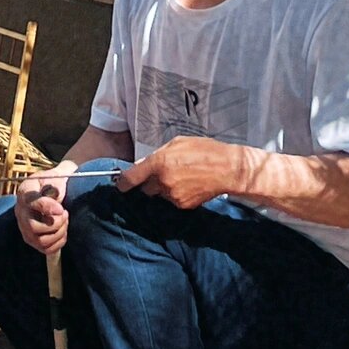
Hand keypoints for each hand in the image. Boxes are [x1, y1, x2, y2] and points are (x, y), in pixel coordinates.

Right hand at [15, 169, 70, 253]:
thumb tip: (57, 194)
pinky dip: (59, 243)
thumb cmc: (52, 183)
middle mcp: (20, 212)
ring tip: (65, 222)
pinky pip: (46, 249)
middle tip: (65, 213)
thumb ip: (55, 185)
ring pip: (40, 241)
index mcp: (25, 193)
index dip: (47, 208)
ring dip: (59, 233)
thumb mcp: (53, 177)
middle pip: (33, 227)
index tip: (61, 209)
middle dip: (55, 223)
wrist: (50, 189)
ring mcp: (25, 228)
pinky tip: (63, 232)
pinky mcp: (33, 240)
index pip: (31, 202)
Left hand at [117, 137, 245, 209]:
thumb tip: (144, 163)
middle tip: (162, 173)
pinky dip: (176, 195)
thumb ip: (158, 153)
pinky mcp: (182, 206)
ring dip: (164, 188)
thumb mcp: (178, 143)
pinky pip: (172, 201)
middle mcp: (163, 182)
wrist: (228, 170)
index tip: (120, 184)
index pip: (131, 178)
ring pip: (159, 195)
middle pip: (145, 189)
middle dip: (149, 183)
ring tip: (182, 176)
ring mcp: (173, 196)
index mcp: (159, 163)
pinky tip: (188, 185)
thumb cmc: (206, 151)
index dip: (123, 183)